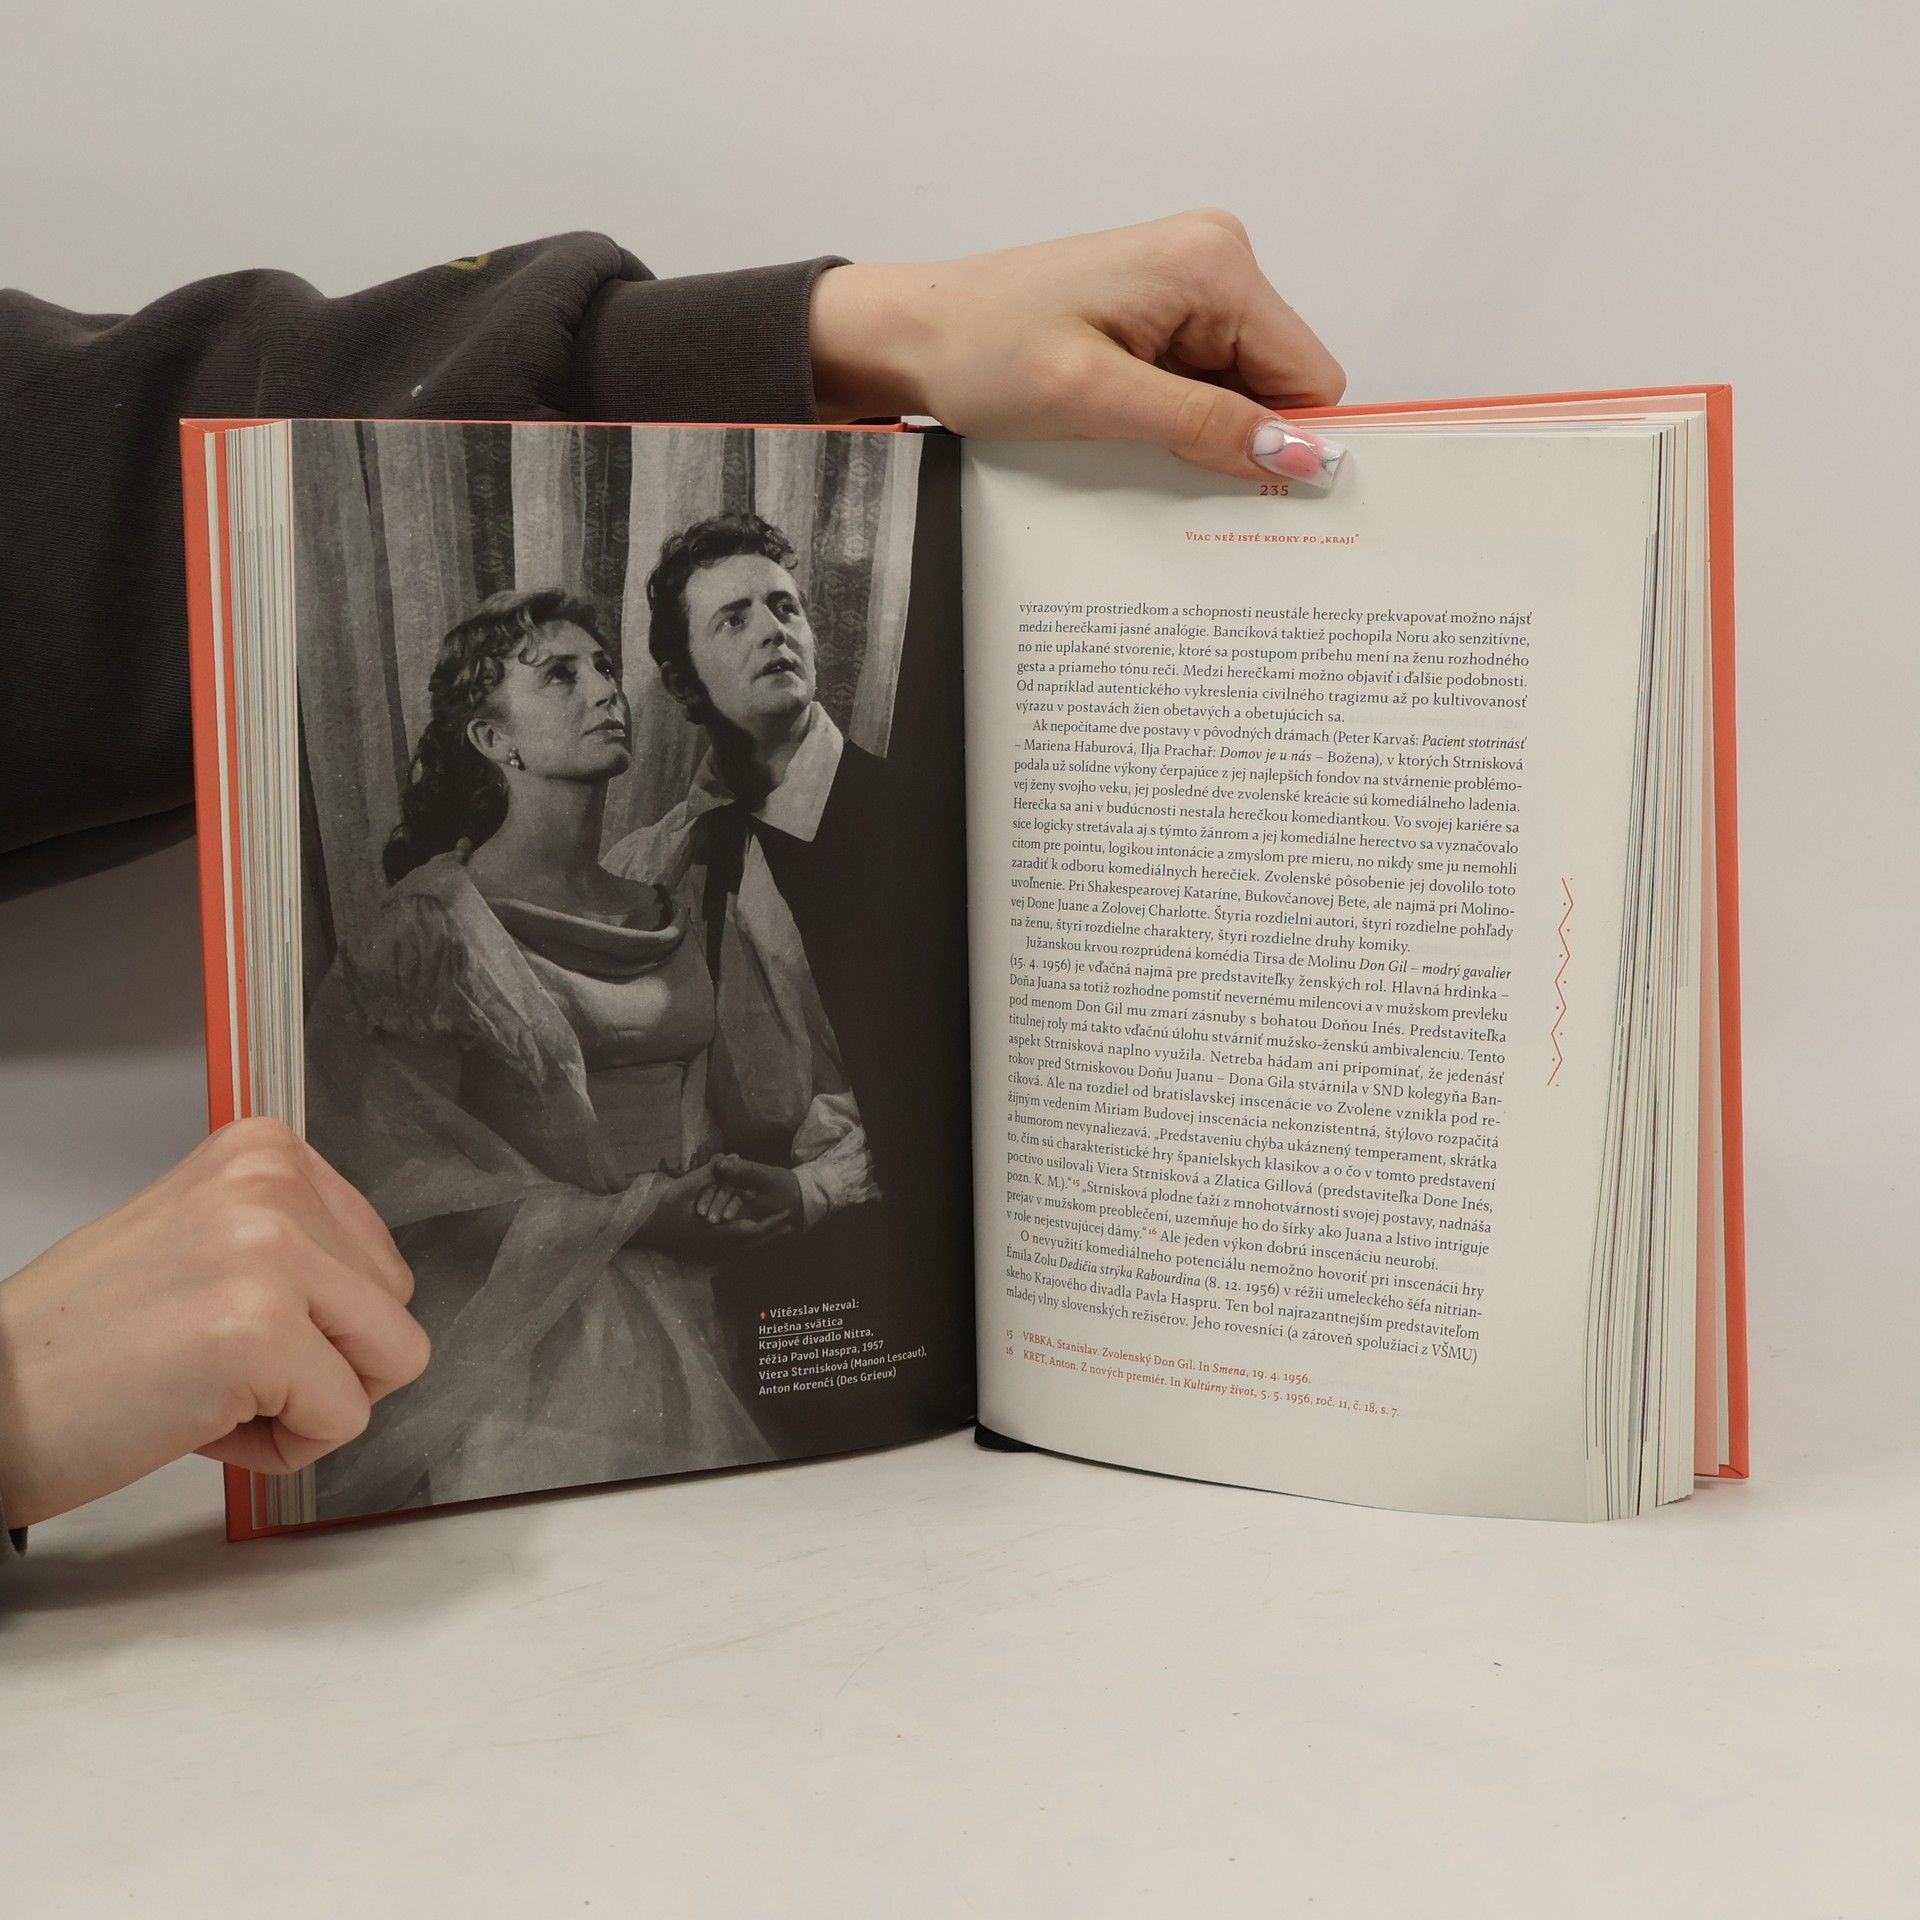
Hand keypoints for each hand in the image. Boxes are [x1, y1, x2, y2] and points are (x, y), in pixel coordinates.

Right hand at [0, 1118, 427, 1530]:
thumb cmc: (81, 1343)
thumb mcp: (202, 1240)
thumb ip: (296, 1243)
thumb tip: (377, 1292)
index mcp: (264, 1152)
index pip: (379, 1259)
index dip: (317, 1323)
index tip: (226, 1324)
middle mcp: (272, 1185)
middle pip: (395, 1308)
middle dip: (323, 1362)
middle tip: (214, 1365)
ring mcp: (270, 1253)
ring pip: (391, 1360)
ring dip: (308, 1403)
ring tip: (211, 1388)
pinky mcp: (260, 1333)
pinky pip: (344, 1420)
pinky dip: (281, 1448)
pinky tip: (198, 1420)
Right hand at [638, 1163, 793, 1255]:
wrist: (637, 1229)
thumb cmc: (659, 1208)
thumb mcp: (684, 1187)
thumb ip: (709, 1173)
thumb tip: (730, 1158)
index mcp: (714, 1232)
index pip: (751, 1231)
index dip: (771, 1223)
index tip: (788, 1216)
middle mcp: (714, 1242)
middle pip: (751, 1242)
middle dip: (772, 1232)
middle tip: (791, 1223)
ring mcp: (708, 1245)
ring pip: (742, 1244)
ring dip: (761, 1235)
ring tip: (778, 1225)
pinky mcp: (702, 1243)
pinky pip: (730, 1242)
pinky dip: (745, 1235)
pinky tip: (749, 1227)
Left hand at [809, 209, 1345, 479]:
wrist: (913, 335)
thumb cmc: (984, 350)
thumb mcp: (1096, 398)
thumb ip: (1204, 423)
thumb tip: (1301, 457)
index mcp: (1214, 264)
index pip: (1310, 375)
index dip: (1289, 443)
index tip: (1249, 496)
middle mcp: (1214, 262)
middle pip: (1278, 384)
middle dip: (1237, 439)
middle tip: (1164, 469)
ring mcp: (1188, 287)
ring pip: (1240, 392)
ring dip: (1199, 433)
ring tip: (1127, 442)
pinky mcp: (1160, 315)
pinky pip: (1201, 384)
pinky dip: (1175, 421)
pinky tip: (1125, 431)